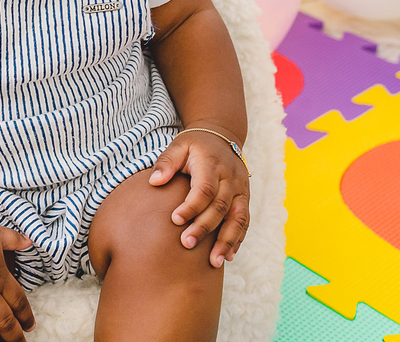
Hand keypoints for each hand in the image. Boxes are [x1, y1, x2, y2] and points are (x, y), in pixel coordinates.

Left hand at [149, 127, 249, 268]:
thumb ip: (166, 162)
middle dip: (204, 228)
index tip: (175, 220)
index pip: (204, 189)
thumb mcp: (178, 145)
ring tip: (214, 262)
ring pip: (238, 218)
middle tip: (186, 244)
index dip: (191, 206)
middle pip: (220, 207)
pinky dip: (237, 240)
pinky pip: (244, 221)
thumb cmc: (194, 145)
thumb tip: (154, 182)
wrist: (222, 137)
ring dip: (226, 241)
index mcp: (212, 164)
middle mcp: (231, 178)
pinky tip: (228, 256)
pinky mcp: (245, 199)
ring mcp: (241, 190)